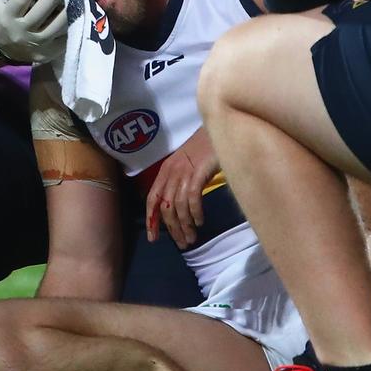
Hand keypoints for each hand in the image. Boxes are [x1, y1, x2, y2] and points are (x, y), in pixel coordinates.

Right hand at [0, 0, 67, 64]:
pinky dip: (71, 27)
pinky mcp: (47, 53)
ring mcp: (35, 44)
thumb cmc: (3, 18)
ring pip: (55, 27)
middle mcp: (20, 31)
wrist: (4, 48)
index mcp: (7, 17)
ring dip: (67, 11)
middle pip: (41, 12)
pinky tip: (77, 14)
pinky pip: (63, 39)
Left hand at [146, 127, 218, 249]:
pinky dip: (195, 213)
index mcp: (165, 170)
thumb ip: (180, 182)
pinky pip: (193, 198)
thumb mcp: (187, 164)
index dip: (151, 220)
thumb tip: (177, 208)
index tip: (153, 238)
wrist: (219, 127)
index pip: (152, 199)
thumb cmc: (205, 147)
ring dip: (185, 226)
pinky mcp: (199, 172)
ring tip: (192, 238)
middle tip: (182, 243)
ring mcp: (185, 172)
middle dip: (172, 229)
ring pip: (178, 207)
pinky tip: (200, 222)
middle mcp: (171, 172)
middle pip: (166, 207)